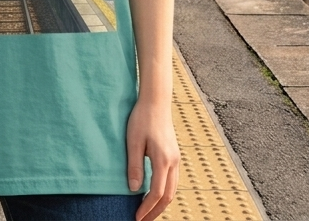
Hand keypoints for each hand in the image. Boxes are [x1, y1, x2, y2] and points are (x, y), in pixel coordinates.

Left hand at [127, 98, 179, 219]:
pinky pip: (172, 180)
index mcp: (163, 159)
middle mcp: (173, 161)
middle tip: (143, 220)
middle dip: (156, 211)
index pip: (157, 192)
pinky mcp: (174, 154)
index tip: (137, 217)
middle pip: (168, 195)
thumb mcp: (133, 141)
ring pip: (173, 189)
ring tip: (148, 212)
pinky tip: (154, 194)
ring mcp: (176, 158)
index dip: (147, 207)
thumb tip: (134, 190)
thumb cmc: (142, 118)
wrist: (156, 100)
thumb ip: (134, 166)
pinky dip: (165, 192)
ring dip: (161, 203)